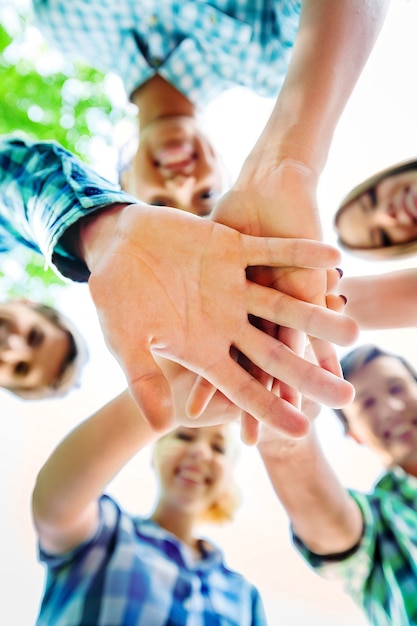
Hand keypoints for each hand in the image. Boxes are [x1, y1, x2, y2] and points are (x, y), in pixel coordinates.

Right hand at [82, 204, 354, 436]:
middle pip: (275, 352)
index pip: (242, 385)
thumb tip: (158, 425)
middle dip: (307, 374)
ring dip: (316, 316)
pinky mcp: (234, 249)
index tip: (302, 429)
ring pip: (284, 305)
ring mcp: (234, 286)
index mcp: (204, 348)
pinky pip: (273, 252)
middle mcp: (227, 321)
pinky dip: (300, 254)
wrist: (119, 245)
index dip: (270, 407)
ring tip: (353, 331)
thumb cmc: (117, 298)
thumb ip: (145, 380)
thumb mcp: (128, 340)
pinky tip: (334, 260)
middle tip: (345, 397)